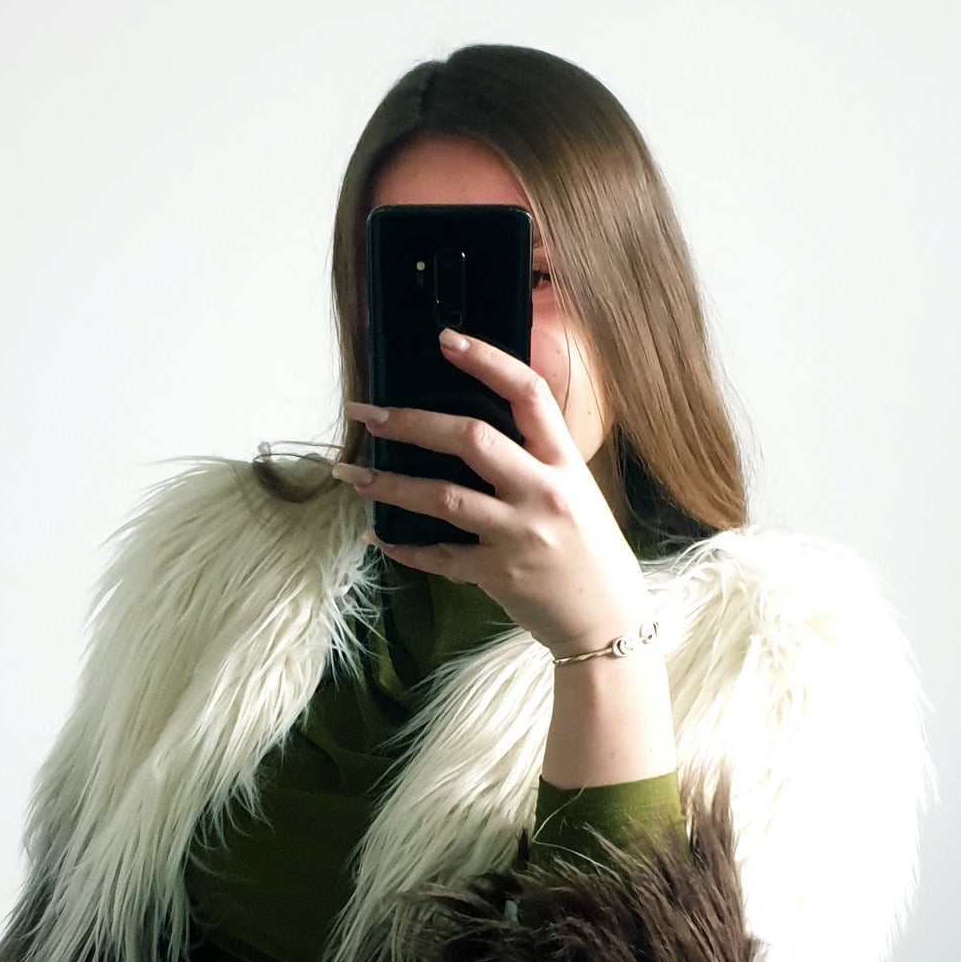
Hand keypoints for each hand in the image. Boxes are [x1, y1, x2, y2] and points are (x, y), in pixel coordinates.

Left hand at [330, 329, 652, 659]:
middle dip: (412, 422)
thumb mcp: (577, 491)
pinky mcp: (498, 574)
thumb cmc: (589, 551)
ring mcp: (519, 534)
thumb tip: (472, 429)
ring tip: (352, 475)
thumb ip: (535, 459)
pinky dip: (404, 547)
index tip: (445, 340)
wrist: (608, 621)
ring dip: (389, 485)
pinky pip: (439, 556)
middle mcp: (543, 492)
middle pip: (471, 437)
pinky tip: (376, 536)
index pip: (528, 394)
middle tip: (368, 414)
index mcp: (564, 463)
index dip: (487, 360)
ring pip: (443, 497)